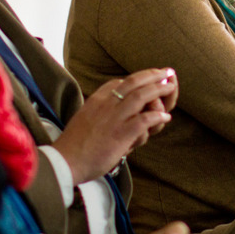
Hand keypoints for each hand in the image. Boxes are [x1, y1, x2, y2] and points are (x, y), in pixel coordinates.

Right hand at [51, 68, 176, 183]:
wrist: (64, 162)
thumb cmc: (74, 146)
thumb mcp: (83, 120)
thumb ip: (98, 113)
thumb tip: (110, 114)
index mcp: (95, 101)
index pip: (118, 82)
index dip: (136, 80)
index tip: (147, 80)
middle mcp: (106, 105)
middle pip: (133, 82)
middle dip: (152, 75)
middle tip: (166, 71)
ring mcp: (114, 118)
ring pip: (141, 96)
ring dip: (159, 89)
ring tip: (170, 87)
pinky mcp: (120, 134)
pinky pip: (144, 120)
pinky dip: (157, 116)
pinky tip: (165, 117)